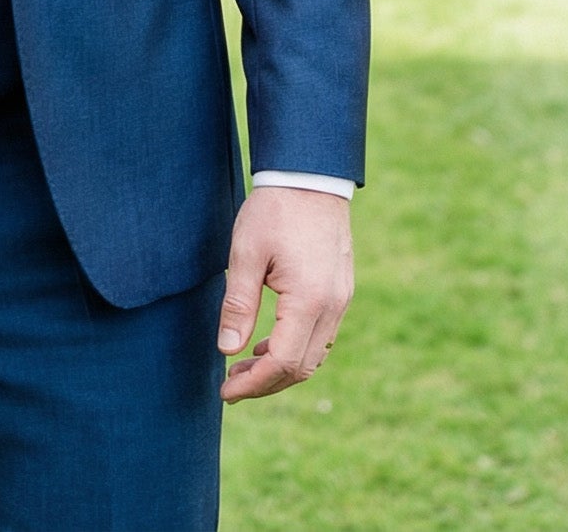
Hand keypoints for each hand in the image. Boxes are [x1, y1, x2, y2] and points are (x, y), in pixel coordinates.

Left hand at [217, 186, 353, 402]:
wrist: (311, 176)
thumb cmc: (274, 210)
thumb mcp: (245, 253)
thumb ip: (238, 304)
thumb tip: (227, 350)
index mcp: (309, 299)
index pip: (284, 363)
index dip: (254, 384)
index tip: (226, 391)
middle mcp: (333, 306)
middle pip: (303, 367)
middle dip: (266, 383)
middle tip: (230, 384)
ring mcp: (341, 299)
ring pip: (315, 354)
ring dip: (282, 368)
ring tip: (245, 366)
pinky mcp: (341, 290)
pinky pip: (322, 335)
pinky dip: (297, 348)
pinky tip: (270, 342)